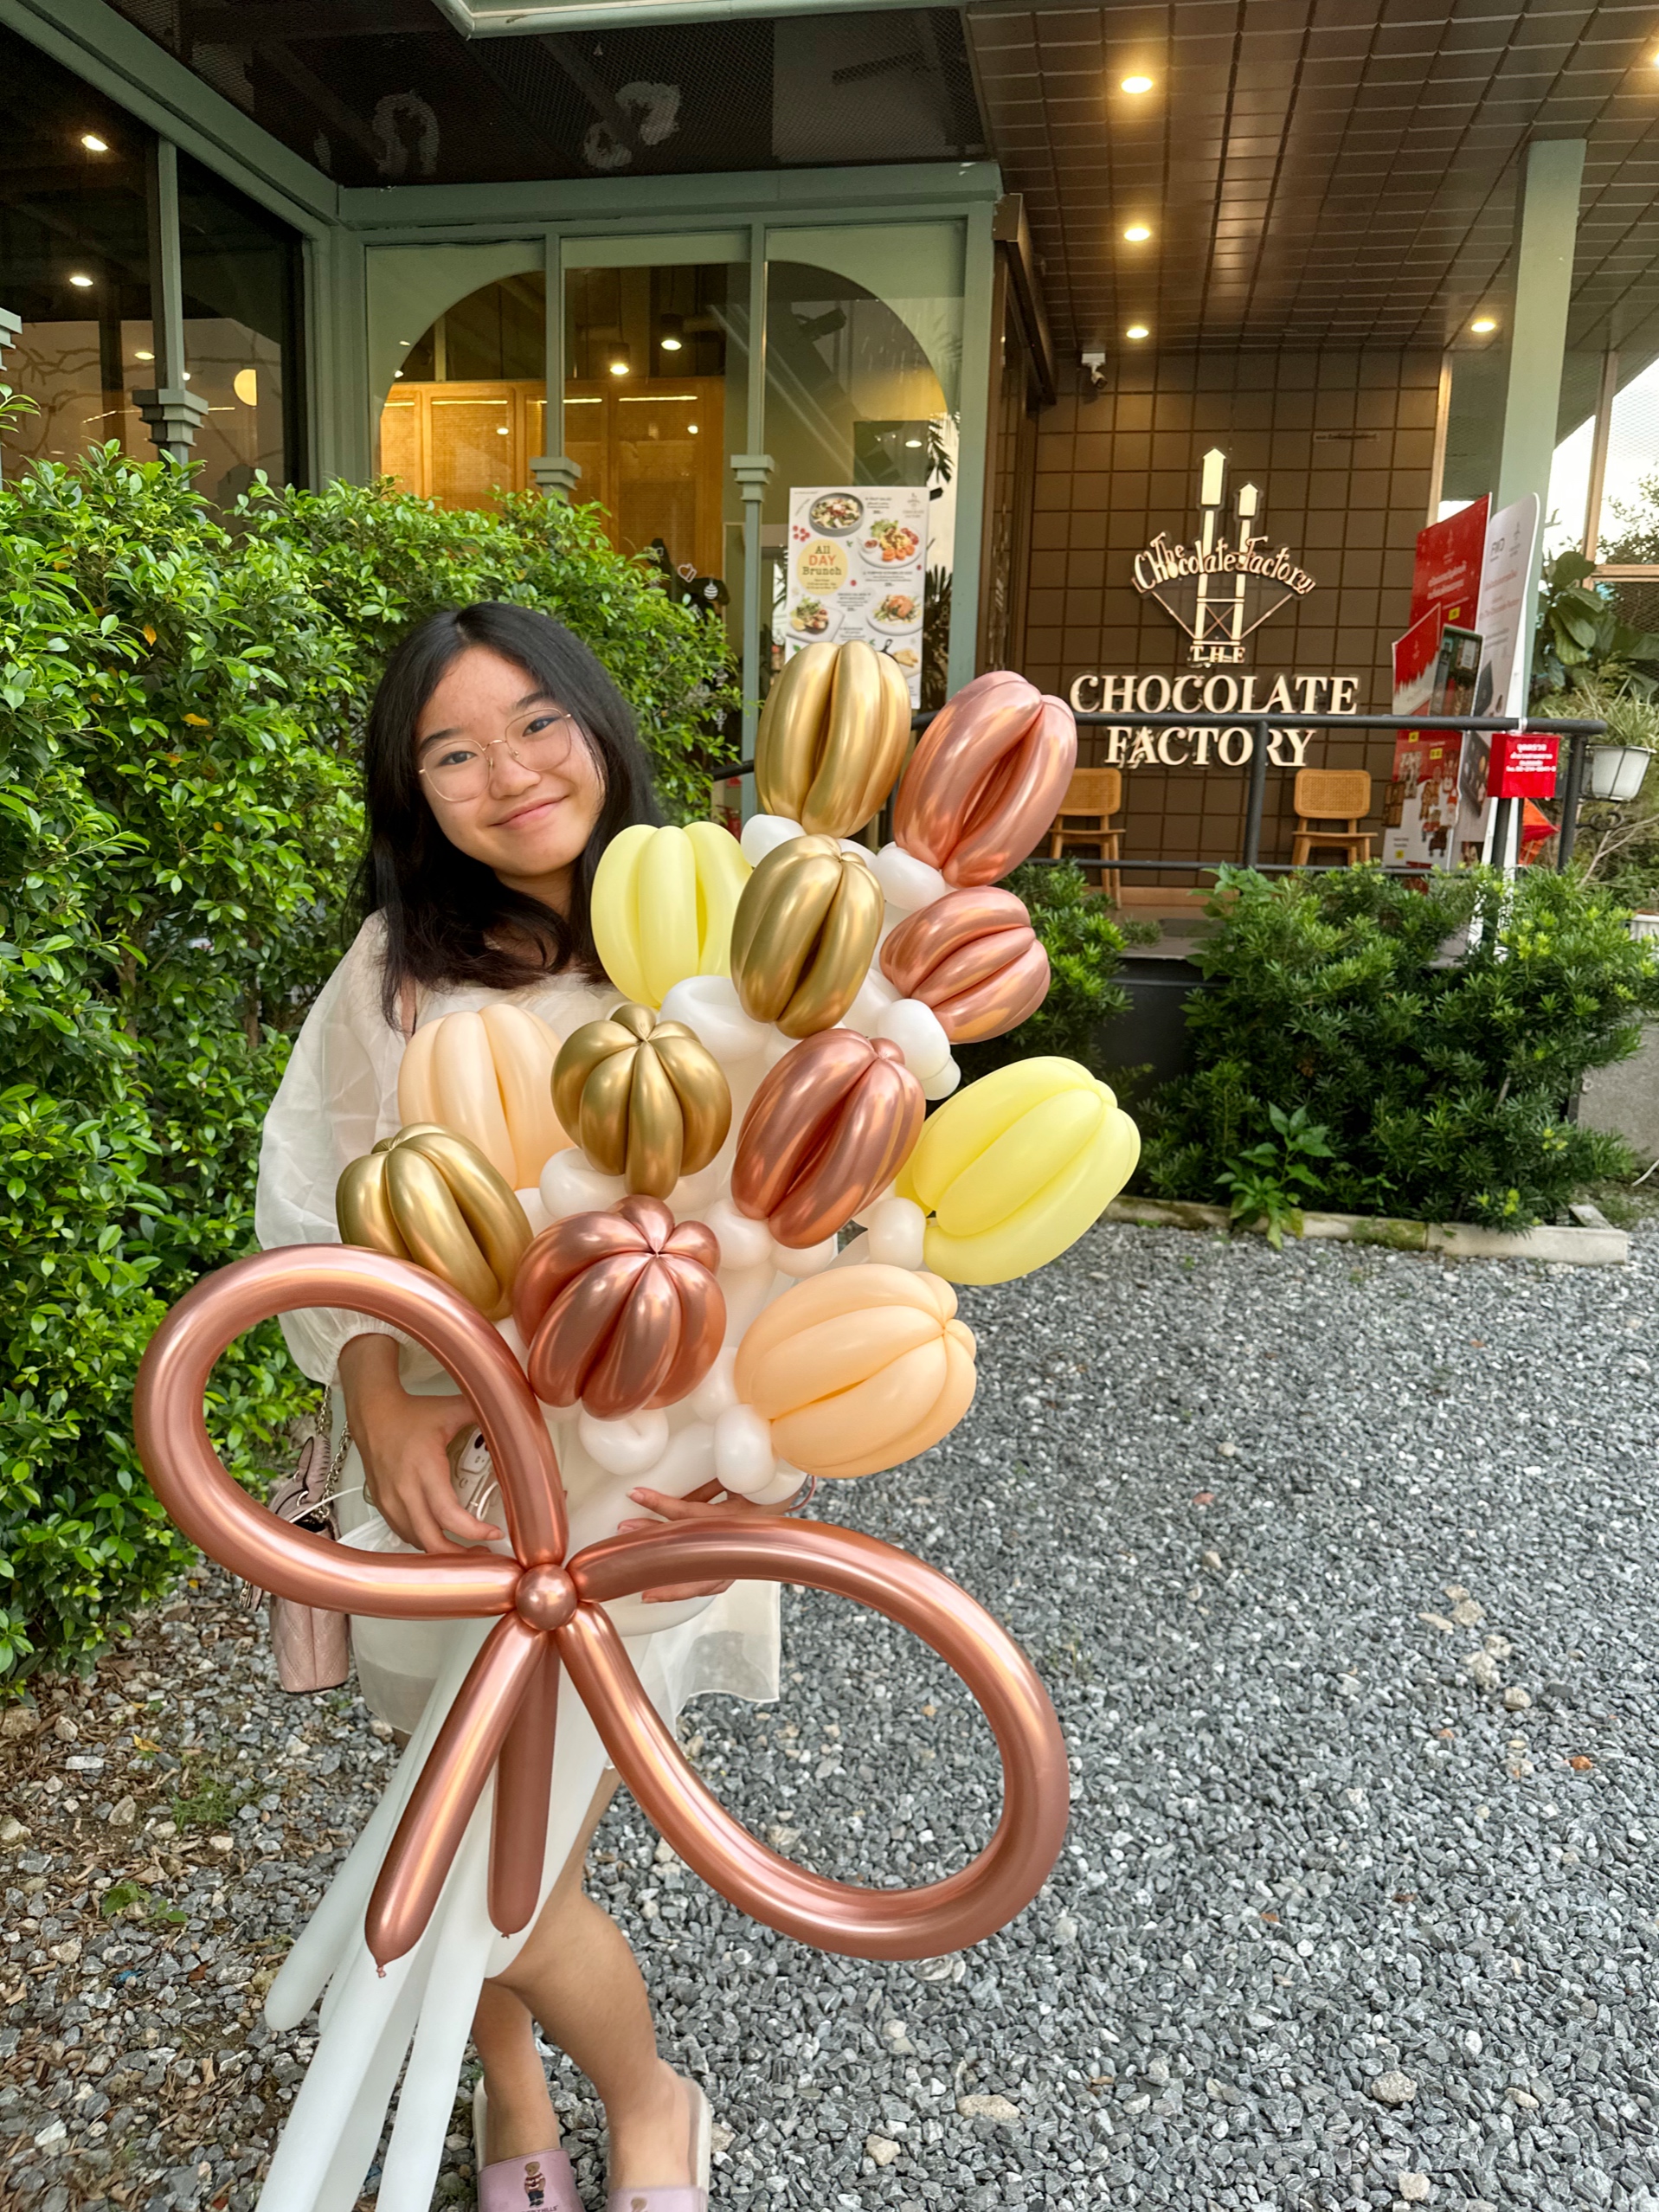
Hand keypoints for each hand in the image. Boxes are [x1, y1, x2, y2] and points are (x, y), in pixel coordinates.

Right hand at [338, 1334, 501, 1555]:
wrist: (372, 1414)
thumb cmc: (408, 1414)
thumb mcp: (451, 1410)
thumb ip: (482, 1415)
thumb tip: (509, 1419)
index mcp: (425, 1468)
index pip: (449, 1514)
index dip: (473, 1531)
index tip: (494, 1533)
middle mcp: (405, 1490)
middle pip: (431, 1540)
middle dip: (459, 1556)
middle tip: (484, 1554)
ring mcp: (391, 1501)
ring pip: (417, 1542)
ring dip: (442, 1552)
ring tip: (467, 1550)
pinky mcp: (383, 1505)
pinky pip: (405, 1534)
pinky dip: (425, 1542)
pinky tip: (442, 1539)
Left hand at [619, 1480, 764, 1602]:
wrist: (788, 1494)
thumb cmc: (764, 1484)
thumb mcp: (738, 1476)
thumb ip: (708, 1481)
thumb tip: (671, 1481)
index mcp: (737, 1515)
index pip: (691, 1511)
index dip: (661, 1504)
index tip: (636, 1494)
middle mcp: (738, 1539)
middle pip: (692, 1553)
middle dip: (656, 1550)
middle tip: (627, 1537)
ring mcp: (739, 1557)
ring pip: (704, 1582)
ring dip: (673, 1587)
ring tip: (647, 1593)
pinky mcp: (738, 1566)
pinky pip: (713, 1584)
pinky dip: (692, 1589)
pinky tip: (670, 1593)